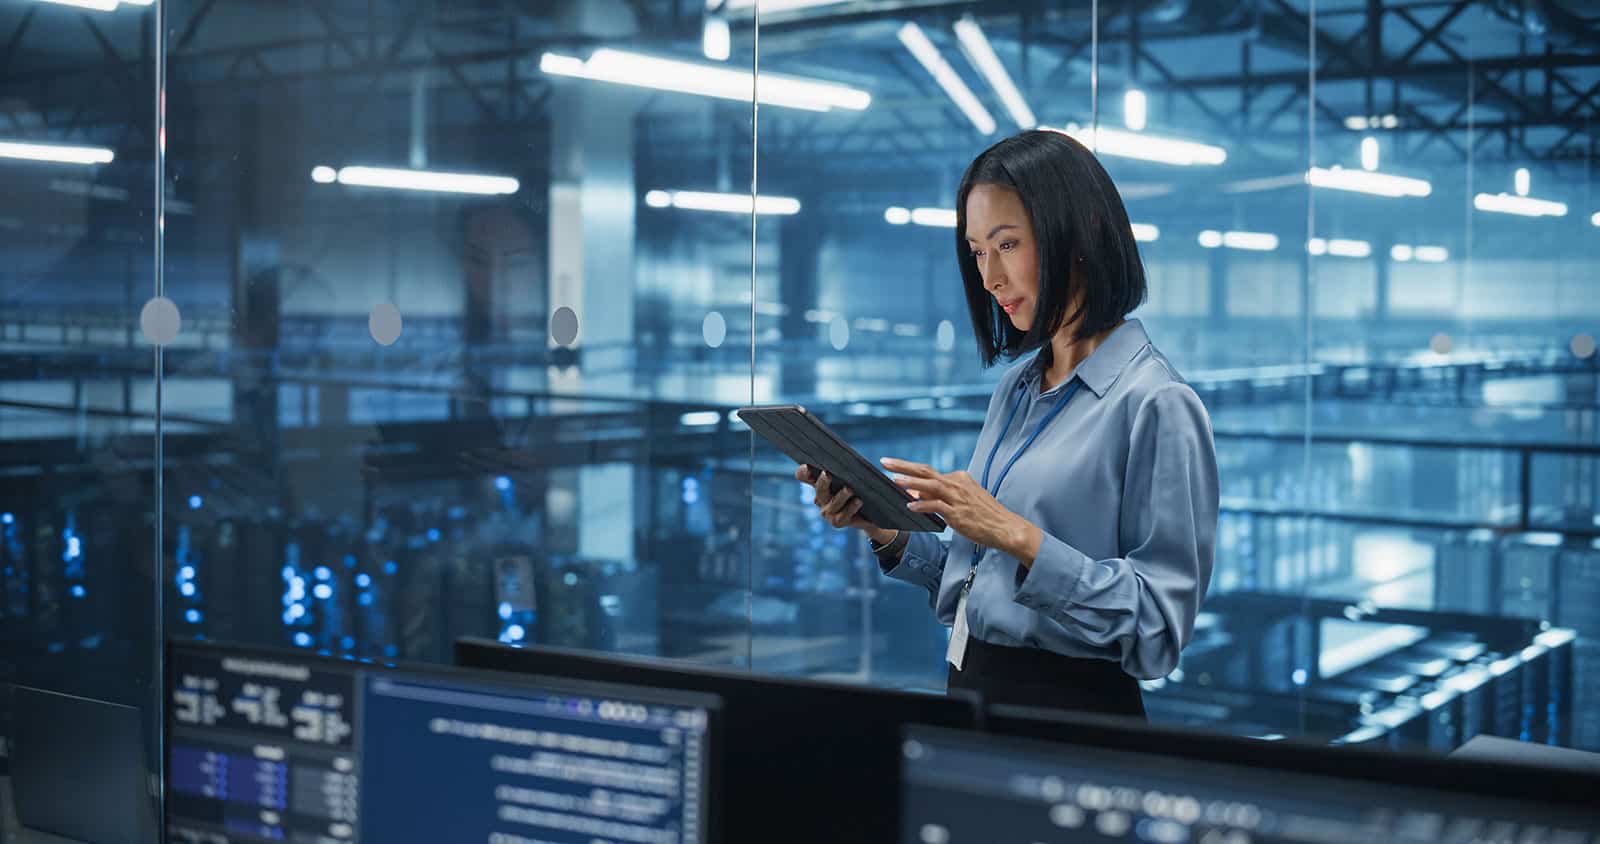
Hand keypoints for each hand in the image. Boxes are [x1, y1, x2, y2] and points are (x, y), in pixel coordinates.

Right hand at [794, 464, 890, 541]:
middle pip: (819, 490)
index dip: (804, 472)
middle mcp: (820, 497)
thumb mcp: (855, 475)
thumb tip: (870, 458)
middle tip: (827, 474)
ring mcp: (828, 511)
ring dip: (841, 496)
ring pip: (832, 504)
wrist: (869, 512)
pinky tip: (858, 501)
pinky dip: (851, 508)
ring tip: (849, 489)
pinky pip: (843, 516)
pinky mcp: (838, 522)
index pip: (805, 476)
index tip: (806, 466)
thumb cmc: (859, 488)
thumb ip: (852, 467)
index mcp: (820, 482)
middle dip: (822, 482)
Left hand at [881, 457, 1041, 564]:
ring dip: (911, 482)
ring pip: (930, 486)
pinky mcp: (959, 514)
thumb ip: (941, 495)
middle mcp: (957, 484)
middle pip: (925, 471)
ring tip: (894, 480)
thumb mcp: (964, 499)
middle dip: (903, 466)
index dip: (909, 472)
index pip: (929, 472)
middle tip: (885, 461)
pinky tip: (911, 506)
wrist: (1005, 527)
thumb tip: (917, 494)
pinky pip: (937, 507)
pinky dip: (923, 505)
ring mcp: (958, 498)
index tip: (894, 469)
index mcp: (959, 478)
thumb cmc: (985, 514)